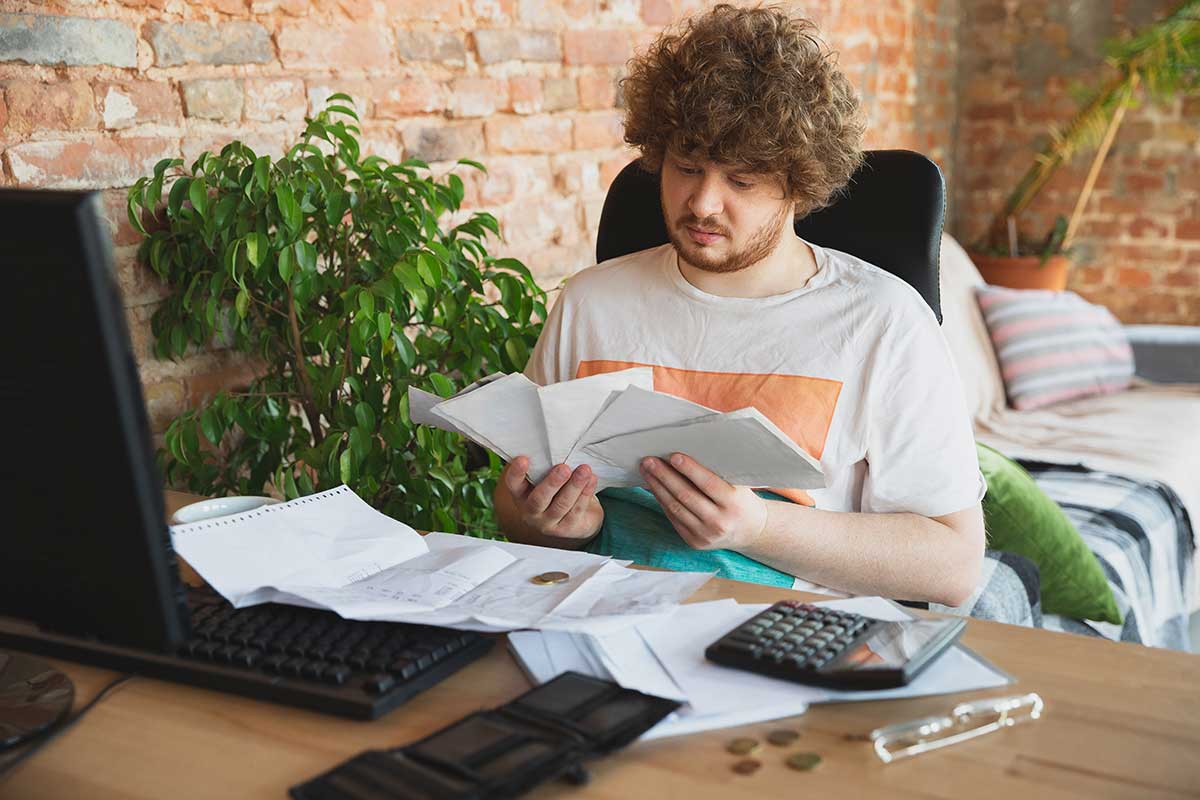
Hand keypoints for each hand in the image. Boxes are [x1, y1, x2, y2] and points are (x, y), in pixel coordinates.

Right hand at [500, 456, 603, 540]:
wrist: (577, 518)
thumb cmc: (558, 491)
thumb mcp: (547, 479)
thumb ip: (546, 467)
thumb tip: (556, 444)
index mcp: (521, 495)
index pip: (513, 484)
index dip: (516, 473)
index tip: (523, 458)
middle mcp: (531, 512)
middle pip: (538, 499)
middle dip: (552, 483)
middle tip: (563, 468)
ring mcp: (548, 523)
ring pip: (561, 505)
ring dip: (574, 486)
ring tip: (584, 471)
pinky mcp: (567, 529)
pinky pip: (576, 510)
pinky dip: (585, 493)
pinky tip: (591, 480)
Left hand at [640, 452, 767, 550]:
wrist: (750, 531)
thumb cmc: (742, 500)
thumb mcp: (739, 486)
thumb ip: (719, 473)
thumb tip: (686, 454)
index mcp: (734, 504)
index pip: (708, 484)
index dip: (690, 469)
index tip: (673, 456)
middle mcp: (719, 522)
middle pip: (686, 496)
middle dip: (664, 476)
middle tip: (649, 461)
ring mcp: (705, 535)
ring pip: (675, 508)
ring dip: (657, 487)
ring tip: (646, 471)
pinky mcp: (694, 541)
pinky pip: (673, 518)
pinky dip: (662, 500)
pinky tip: (653, 487)